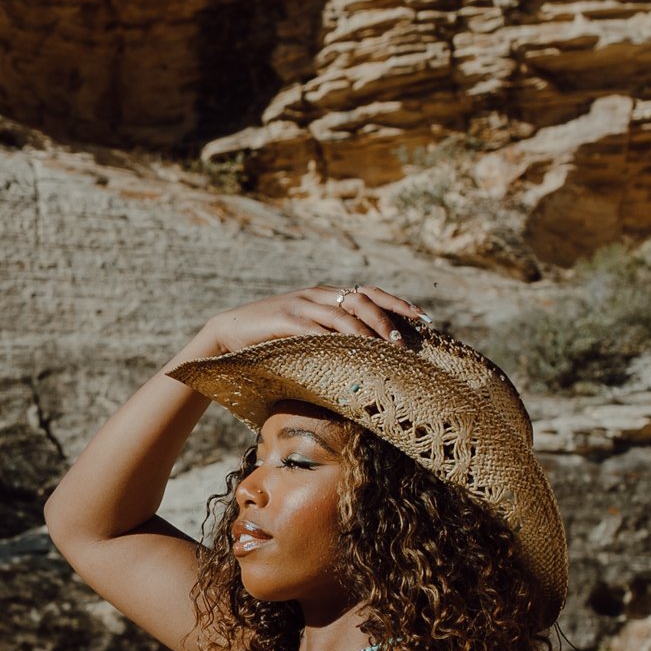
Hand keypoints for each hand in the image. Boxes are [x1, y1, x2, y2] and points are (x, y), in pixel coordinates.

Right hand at [176, 284, 428, 366]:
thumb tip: (364, 357)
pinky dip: (338, 339)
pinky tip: (353, 352)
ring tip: (387, 347)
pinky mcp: (286, 320)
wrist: (229, 332)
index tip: (422, 316)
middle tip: (405, 340)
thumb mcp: (305, 332)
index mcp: (325, 295)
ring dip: (368, 330)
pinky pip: (318, 328)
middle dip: (388, 318)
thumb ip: (330, 337)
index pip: (369, 292)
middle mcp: (317, 295)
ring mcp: (301, 305)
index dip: (396, 302)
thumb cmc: (269, 337)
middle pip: (362, 299)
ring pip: (344, 313)